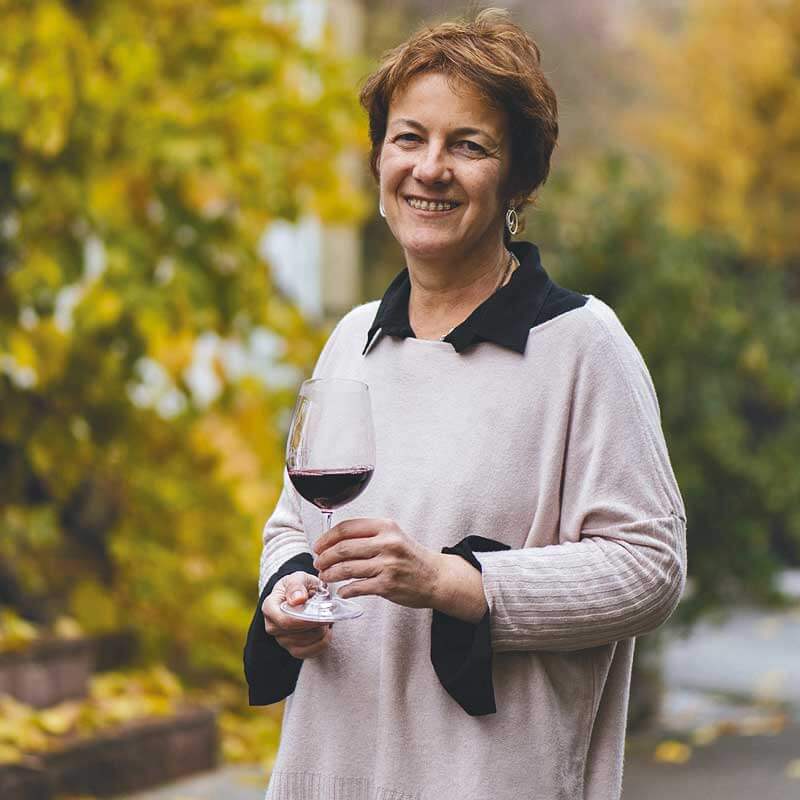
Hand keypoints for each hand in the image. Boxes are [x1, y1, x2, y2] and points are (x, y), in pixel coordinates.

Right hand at [262, 571, 332, 658]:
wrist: (301, 596)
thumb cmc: (299, 586)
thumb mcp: (298, 578)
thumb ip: (297, 586)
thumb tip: (297, 600)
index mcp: (270, 607)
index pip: (285, 621)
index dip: (305, 620)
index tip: (320, 613)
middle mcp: (272, 626)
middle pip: (297, 633)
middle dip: (317, 624)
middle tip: (328, 613)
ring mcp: (282, 640)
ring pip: (307, 642)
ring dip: (321, 631)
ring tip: (325, 618)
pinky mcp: (293, 649)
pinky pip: (311, 652)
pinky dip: (323, 642)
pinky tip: (326, 631)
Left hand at [312, 518, 441, 608]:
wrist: (436, 577)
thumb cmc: (411, 557)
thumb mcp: (393, 535)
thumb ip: (368, 535)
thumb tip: (335, 541)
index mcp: (385, 527)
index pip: (347, 527)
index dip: (327, 537)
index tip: (318, 546)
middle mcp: (387, 543)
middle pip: (343, 548)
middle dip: (325, 557)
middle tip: (318, 563)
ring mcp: (388, 564)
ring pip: (347, 568)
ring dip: (330, 574)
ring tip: (325, 576)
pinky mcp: (388, 585)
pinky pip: (358, 587)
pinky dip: (345, 590)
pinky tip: (342, 591)